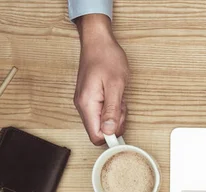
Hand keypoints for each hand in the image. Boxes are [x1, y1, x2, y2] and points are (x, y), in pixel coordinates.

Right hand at [74, 14, 128, 144]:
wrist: (98, 41)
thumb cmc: (107, 58)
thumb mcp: (116, 85)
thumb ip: (112, 110)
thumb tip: (109, 131)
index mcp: (87, 104)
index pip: (96, 136)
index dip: (111, 136)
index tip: (122, 124)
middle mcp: (83, 106)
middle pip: (100, 131)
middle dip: (116, 123)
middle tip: (122, 105)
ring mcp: (85, 103)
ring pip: (103, 122)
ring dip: (116, 114)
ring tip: (119, 97)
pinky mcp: (90, 99)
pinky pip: (102, 113)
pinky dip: (113, 108)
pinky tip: (116, 96)